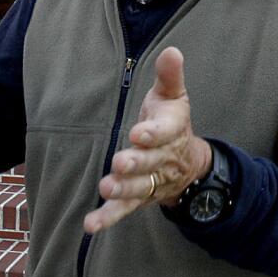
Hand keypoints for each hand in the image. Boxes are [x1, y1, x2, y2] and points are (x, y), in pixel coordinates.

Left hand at [83, 47, 211, 233]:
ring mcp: (149, 182)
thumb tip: (173, 50)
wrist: (187, 164)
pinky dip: (107, 219)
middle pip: (148, 164)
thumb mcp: (174, 97)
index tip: (139, 133)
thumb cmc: (172, 122)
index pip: (163, 133)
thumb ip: (170, 76)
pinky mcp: (137, 198)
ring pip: (136, 189)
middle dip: (135, 164)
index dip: (152, 134)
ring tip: (106, 188)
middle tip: (120, 163)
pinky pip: (122, 211)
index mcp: (170, 132)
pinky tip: (90, 225)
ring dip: (122, 190)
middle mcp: (160, 160)